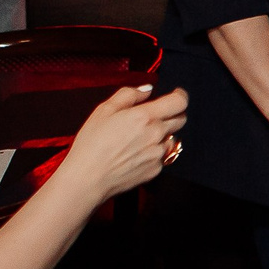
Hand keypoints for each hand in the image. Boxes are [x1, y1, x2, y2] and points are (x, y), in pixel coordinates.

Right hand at [57, 84, 188, 202]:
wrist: (87, 178)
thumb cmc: (91, 144)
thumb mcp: (104, 111)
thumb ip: (128, 95)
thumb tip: (147, 90)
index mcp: (145, 117)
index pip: (179, 102)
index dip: (180, 96)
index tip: (176, 95)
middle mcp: (157, 134)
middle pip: (180, 119)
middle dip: (172, 114)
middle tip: (154, 116)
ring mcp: (158, 153)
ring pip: (171, 138)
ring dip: (162, 135)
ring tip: (139, 139)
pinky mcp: (156, 169)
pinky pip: (162, 156)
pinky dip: (154, 152)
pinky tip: (135, 154)